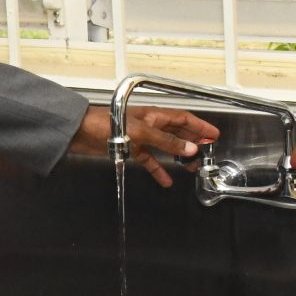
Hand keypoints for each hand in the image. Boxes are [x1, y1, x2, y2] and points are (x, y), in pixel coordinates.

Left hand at [75, 105, 216, 188]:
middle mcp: (150, 124)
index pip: (184, 118)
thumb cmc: (108, 124)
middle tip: (207, 151)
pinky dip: (157, 169)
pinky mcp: (130, 149)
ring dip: (178, 156)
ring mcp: (140, 137)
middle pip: (177, 132)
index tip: (213, 135)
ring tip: (191, 167)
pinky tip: (165, 180)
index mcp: (155, 115)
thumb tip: (191, 148)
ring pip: (165, 146)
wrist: (81, 131)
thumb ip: (167, 141)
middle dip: (193, 140)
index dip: (200, 126)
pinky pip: (148, 160)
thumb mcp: (142, 132)